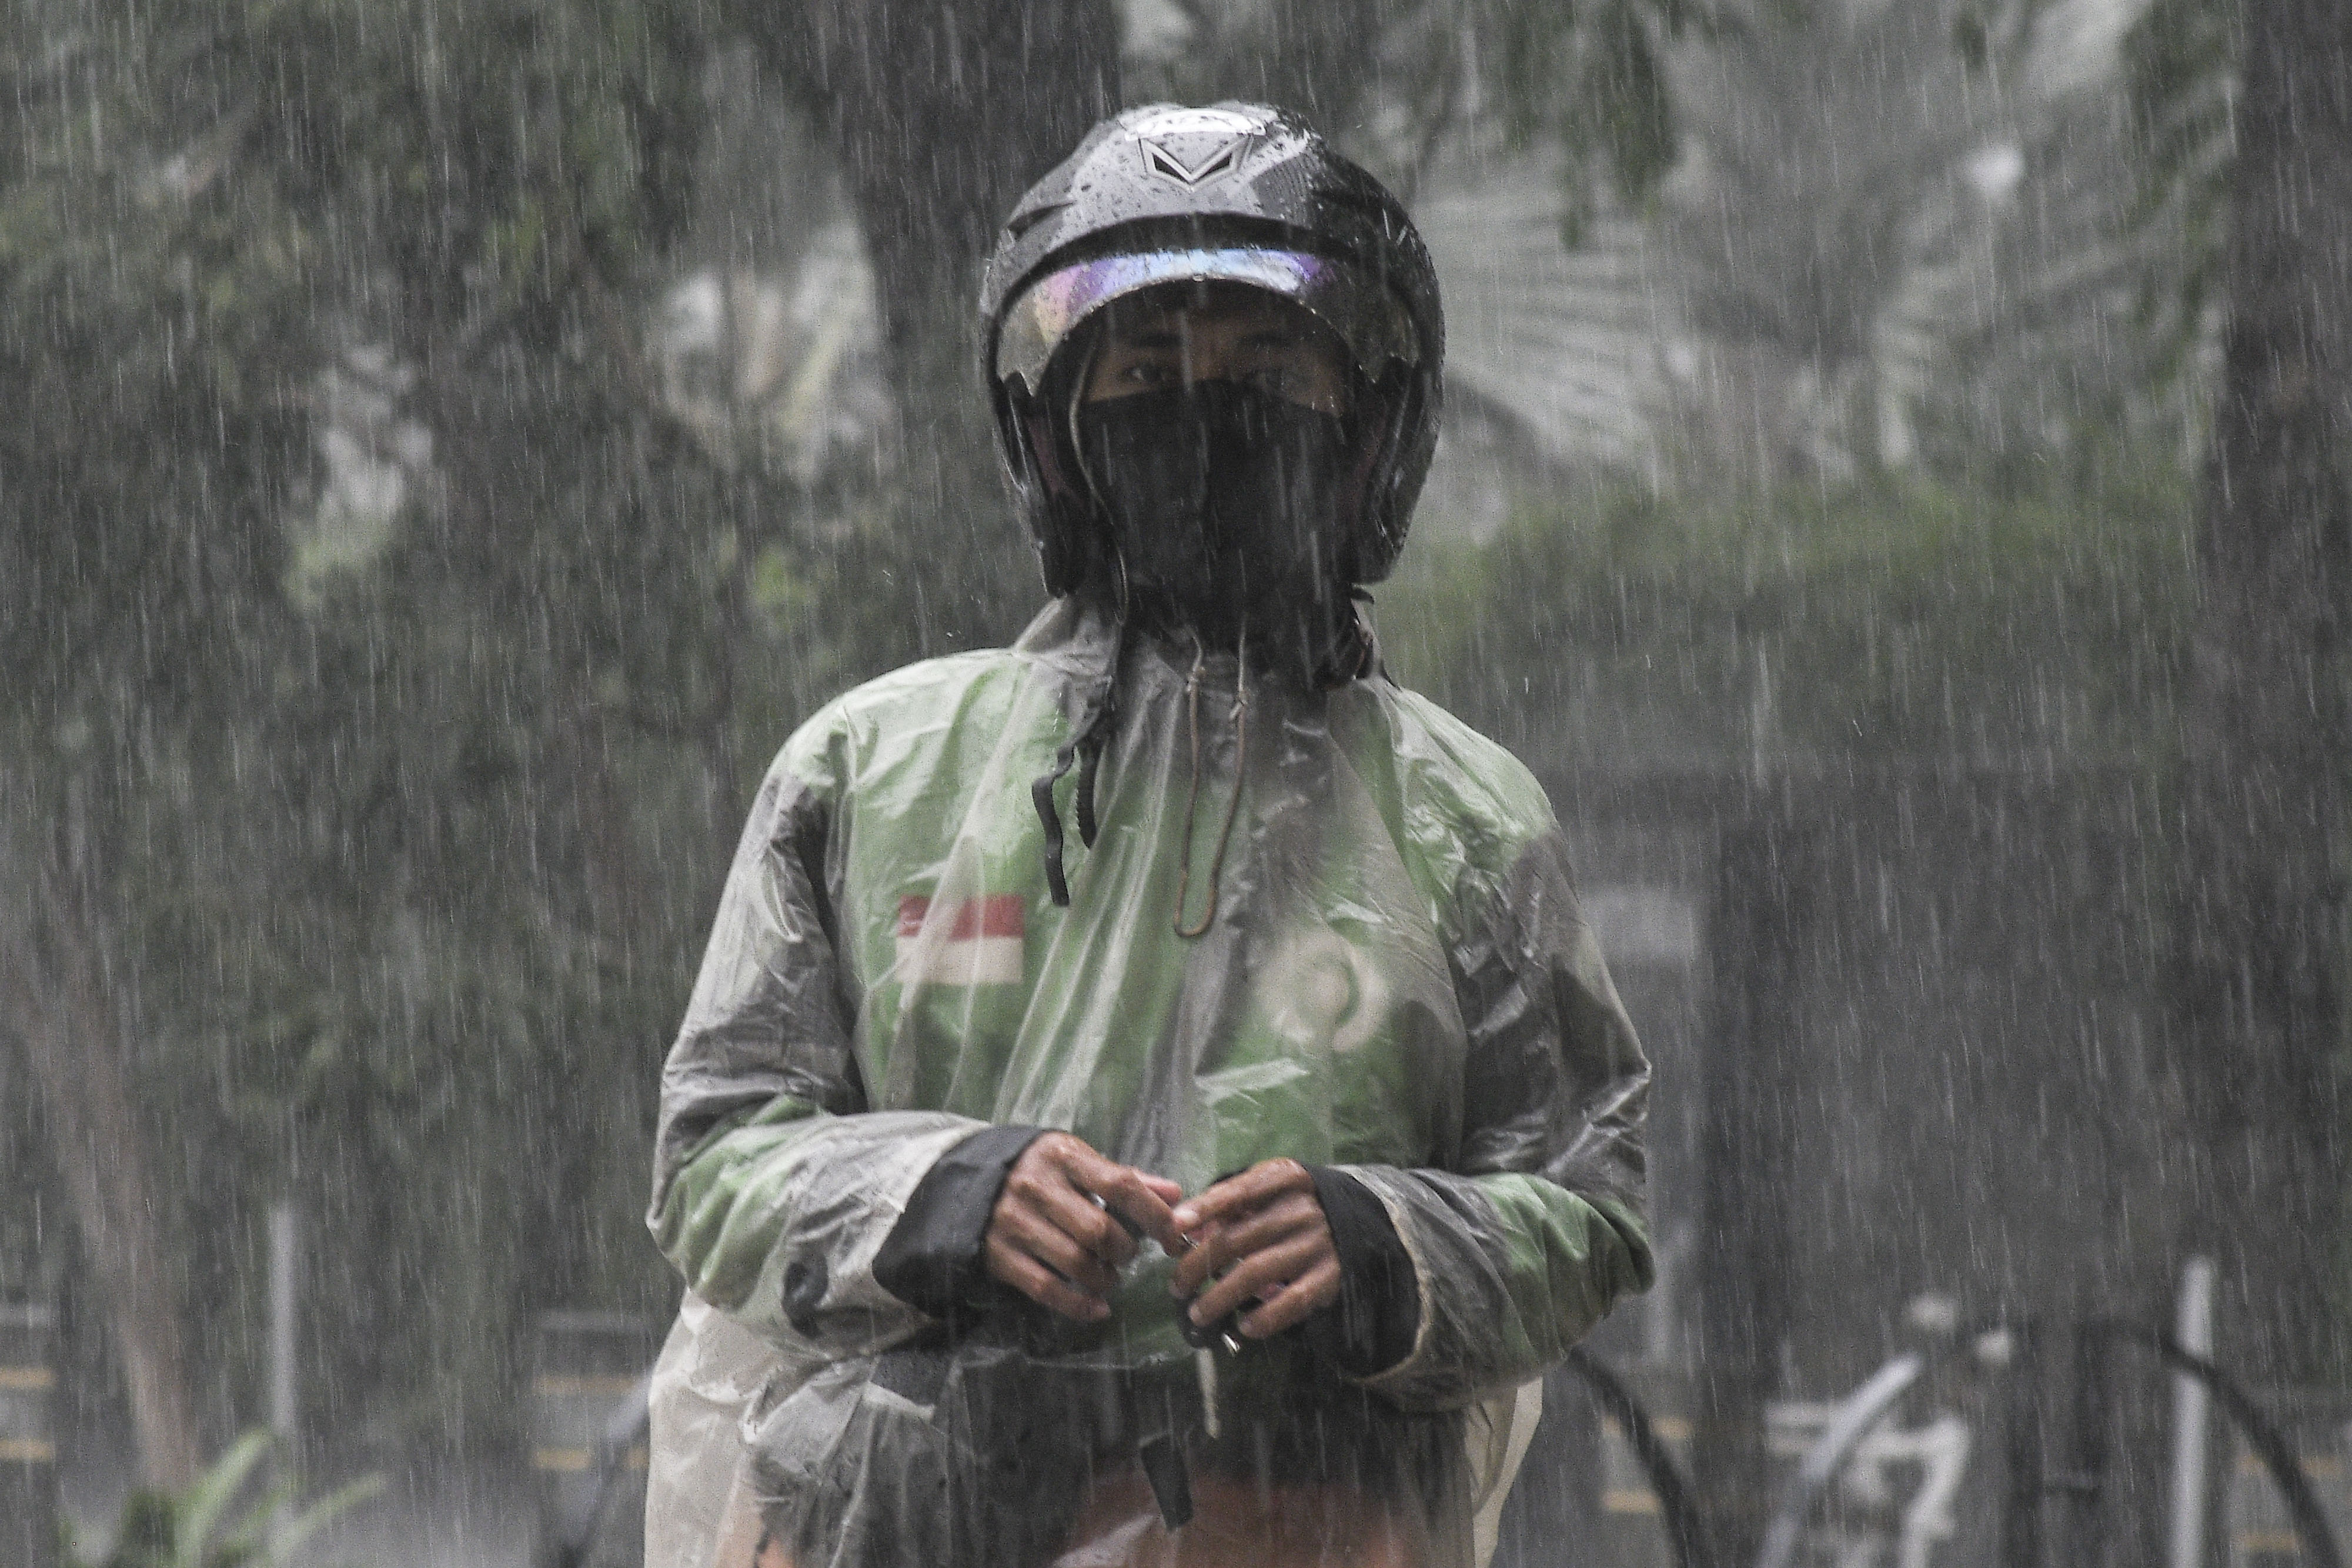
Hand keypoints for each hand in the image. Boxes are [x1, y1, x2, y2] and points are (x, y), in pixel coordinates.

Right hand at [984, 1132, 1182, 1321]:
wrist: (970, 1180)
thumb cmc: (1041, 1171)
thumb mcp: (1079, 1161)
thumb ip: (1126, 1178)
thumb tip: (1176, 1195)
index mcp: (1063, 1157)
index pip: (1120, 1185)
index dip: (1154, 1214)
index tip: (1174, 1236)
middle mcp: (1036, 1187)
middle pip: (1098, 1230)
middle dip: (1125, 1251)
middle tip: (1127, 1254)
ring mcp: (1015, 1222)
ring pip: (1076, 1263)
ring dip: (1105, 1279)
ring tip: (1109, 1276)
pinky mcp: (1000, 1255)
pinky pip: (1047, 1289)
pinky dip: (1079, 1305)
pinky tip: (1098, 1308)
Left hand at [1167, 1159, 1339, 1339]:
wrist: (1358, 1222)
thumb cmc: (1295, 1207)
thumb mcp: (1270, 1191)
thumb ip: (1231, 1205)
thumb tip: (1186, 1229)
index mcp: (1283, 1179)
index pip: (1237, 1191)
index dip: (1203, 1209)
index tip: (1173, 1228)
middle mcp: (1300, 1209)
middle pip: (1235, 1239)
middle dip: (1196, 1266)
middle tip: (1176, 1287)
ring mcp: (1316, 1244)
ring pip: (1255, 1273)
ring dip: (1219, 1298)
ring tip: (1198, 1313)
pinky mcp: (1329, 1277)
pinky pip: (1291, 1302)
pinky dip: (1264, 1318)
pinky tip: (1243, 1327)